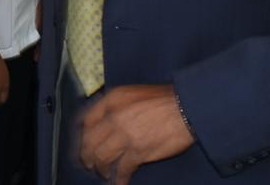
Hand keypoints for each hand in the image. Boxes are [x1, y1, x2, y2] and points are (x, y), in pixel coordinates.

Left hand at [79, 84, 193, 183]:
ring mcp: (125, 135)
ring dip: (100, 168)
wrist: (186, 107)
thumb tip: (106, 121)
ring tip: (103, 172)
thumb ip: (117, 106)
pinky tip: (119, 183)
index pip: (87, 120)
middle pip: (90, 141)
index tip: (83, 143)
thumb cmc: (164, 99)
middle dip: (87, 155)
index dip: (83, 134)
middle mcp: (114, 117)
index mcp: (112, 100)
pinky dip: (119, 178)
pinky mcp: (138, 151)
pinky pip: (122, 169)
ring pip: (102, 156)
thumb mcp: (133, 93)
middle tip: (89, 163)